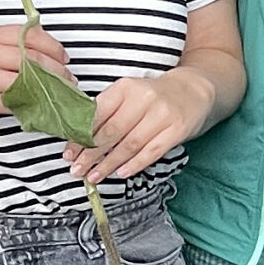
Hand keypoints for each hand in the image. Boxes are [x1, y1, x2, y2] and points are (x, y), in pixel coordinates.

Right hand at [0, 26, 71, 121]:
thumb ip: (7, 46)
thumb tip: (45, 57)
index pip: (29, 36)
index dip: (54, 48)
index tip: (65, 59)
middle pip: (32, 60)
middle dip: (57, 73)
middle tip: (69, 83)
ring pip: (25, 83)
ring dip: (47, 92)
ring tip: (57, 98)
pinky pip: (11, 104)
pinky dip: (29, 108)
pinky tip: (38, 110)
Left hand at [67, 67, 217, 184]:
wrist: (194, 91)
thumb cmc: (155, 96)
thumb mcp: (130, 94)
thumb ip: (108, 111)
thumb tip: (80, 138)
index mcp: (126, 87)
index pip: (97, 115)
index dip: (80, 137)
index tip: (69, 154)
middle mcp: (144, 98)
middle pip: (111, 132)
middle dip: (91, 154)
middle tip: (77, 170)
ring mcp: (162, 115)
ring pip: (129, 144)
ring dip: (109, 164)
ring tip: (94, 176)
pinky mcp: (177, 130)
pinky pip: (151, 152)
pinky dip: (134, 164)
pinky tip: (121, 173)